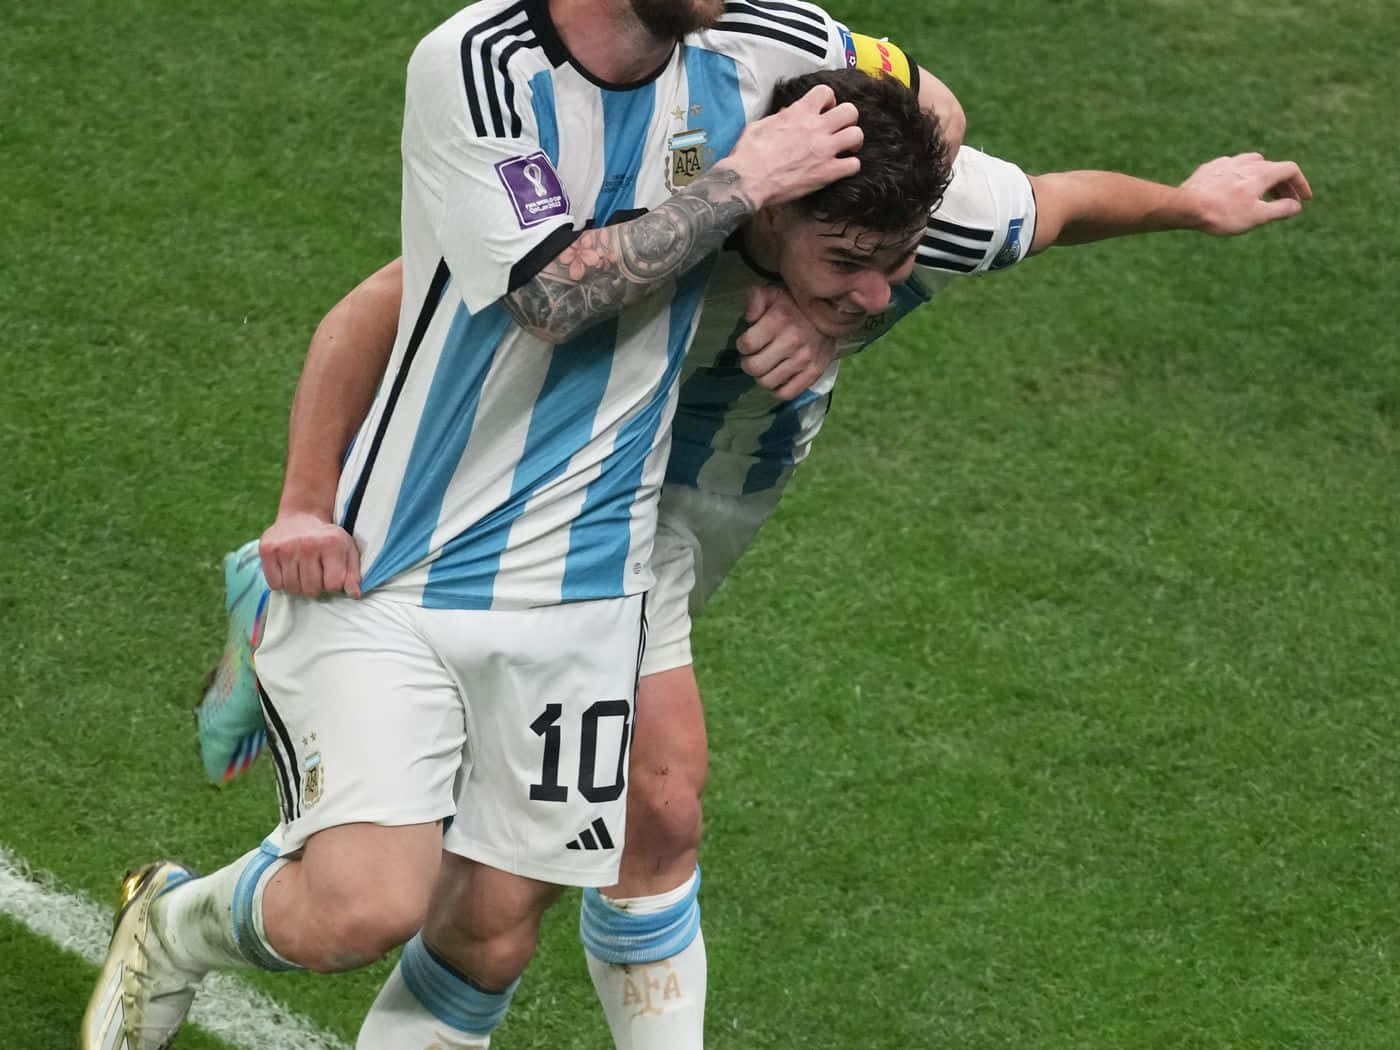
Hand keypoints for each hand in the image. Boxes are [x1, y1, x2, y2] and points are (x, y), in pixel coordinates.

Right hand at [259, 512, 361, 597]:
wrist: (301, 515)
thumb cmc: (327, 539)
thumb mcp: (347, 550)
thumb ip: (353, 574)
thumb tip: (354, 595)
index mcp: (331, 544)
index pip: (333, 585)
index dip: (332, 584)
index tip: (330, 574)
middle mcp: (308, 544)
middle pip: (311, 589)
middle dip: (315, 587)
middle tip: (315, 573)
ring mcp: (286, 547)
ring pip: (293, 588)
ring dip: (299, 586)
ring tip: (302, 571)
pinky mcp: (268, 550)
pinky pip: (275, 584)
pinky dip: (281, 583)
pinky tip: (288, 570)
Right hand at [719, 85, 861, 209]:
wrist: (748, 180)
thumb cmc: (748, 154)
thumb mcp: (760, 125)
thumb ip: (779, 118)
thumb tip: (788, 114)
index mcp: (799, 112)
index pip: (826, 91)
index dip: (829, 100)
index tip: (825, 110)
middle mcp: (816, 128)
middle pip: (850, 111)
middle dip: (847, 119)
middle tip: (839, 129)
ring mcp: (824, 150)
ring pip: (857, 135)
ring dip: (853, 141)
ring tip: (845, 148)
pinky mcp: (827, 173)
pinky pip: (854, 165)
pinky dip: (850, 166)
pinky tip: (841, 168)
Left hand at [736, 285, 839, 400]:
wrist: (832, 313)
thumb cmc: (795, 304)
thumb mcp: (773, 292)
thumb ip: (755, 300)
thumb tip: (748, 318)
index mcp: (778, 320)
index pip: (746, 344)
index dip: (742, 345)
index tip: (747, 343)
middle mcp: (791, 341)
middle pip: (754, 368)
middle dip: (748, 363)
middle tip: (753, 357)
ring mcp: (804, 359)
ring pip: (767, 382)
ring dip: (761, 377)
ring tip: (766, 367)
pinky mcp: (814, 372)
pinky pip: (787, 393)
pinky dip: (777, 390)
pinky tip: (777, 378)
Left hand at [1183, 153, 1312, 235]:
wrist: (1185, 206)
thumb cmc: (1223, 213)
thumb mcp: (1257, 216)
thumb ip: (1280, 210)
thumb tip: (1296, 206)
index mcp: (1262, 172)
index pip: (1290, 170)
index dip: (1301, 184)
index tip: (1304, 199)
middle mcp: (1246, 162)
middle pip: (1272, 168)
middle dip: (1283, 186)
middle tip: (1286, 202)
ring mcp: (1227, 162)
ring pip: (1252, 164)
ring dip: (1262, 178)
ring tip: (1262, 194)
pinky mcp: (1210, 167)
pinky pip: (1231, 168)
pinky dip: (1241, 178)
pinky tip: (1234, 190)